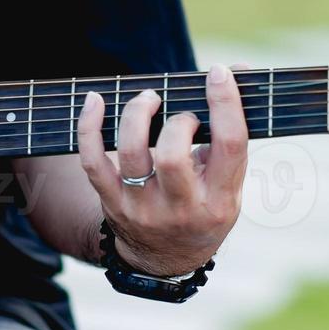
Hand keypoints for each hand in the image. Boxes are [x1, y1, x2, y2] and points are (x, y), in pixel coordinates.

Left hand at [77, 64, 248, 276]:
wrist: (165, 258)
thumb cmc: (204, 206)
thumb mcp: (229, 182)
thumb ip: (230, 132)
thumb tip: (238, 70)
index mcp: (219, 200)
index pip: (228, 146)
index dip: (225, 104)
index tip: (219, 73)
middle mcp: (181, 208)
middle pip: (173, 156)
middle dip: (177, 121)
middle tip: (180, 114)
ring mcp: (142, 208)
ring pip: (131, 155)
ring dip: (137, 115)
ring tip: (148, 99)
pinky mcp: (112, 203)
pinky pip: (93, 162)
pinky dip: (90, 127)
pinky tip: (95, 101)